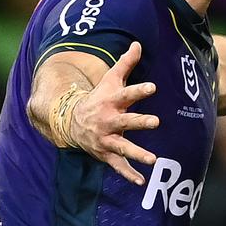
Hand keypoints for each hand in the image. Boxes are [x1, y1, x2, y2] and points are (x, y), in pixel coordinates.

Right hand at [68, 41, 159, 185]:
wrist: (70, 121)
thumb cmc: (98, 98)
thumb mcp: (110, 80)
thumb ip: (125, 64)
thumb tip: (138, 43)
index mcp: (111, 101)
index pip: (127, 93)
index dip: (139, 90)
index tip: (153, 87)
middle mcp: (109, 121)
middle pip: (126, 121)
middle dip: (140, 122)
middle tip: (156, 121)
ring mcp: (106, 138)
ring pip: (123, 147)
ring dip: (137, 153)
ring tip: (153, 160)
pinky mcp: (106, 153)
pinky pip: (118, 165)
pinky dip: (128, 174)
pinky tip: (141, 182)